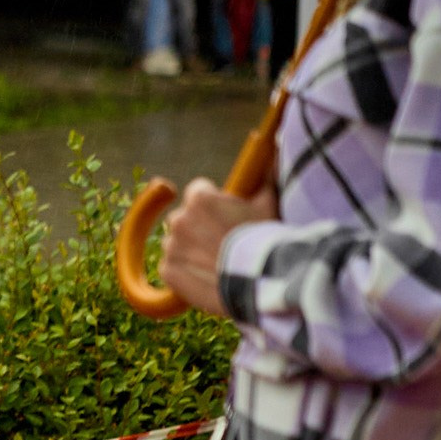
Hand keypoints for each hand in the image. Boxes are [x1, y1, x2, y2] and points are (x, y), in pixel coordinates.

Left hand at [159, 178, 275, 316]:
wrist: (262, 281)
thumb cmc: (266, 240)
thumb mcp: (269, 205)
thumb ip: (263, 180)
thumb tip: (271, 158)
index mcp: (200, 198)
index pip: (197, 193)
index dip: (212, 205)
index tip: (224, 217)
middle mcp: (180, 219)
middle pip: (185, 219)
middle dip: (199, 228)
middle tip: (223, 243)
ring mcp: (172, 246)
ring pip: (177, 244)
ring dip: (192, 251)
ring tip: (218, 263)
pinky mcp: (169, 271)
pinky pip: (172, 268)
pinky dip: (185, 273)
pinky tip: (207, 278)